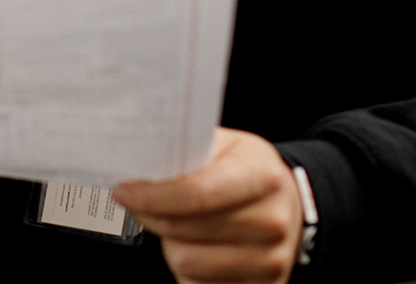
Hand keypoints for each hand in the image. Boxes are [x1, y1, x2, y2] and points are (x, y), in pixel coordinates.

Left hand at [113, 128, 301, 282]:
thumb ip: (190, 152)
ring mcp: (270, 261)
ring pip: (188, 263)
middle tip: (140, 203)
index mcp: (262, 175)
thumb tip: (140, 159)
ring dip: (170, 244)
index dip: (153, 196)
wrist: (290, 205)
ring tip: (175, 224)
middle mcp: (271, 221)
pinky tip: (194, 245)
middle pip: (186, 232)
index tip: (124, 191)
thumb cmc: (250, 171)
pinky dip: (189, 269)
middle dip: (151, 216)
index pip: (197, 194)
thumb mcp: (227, 145)